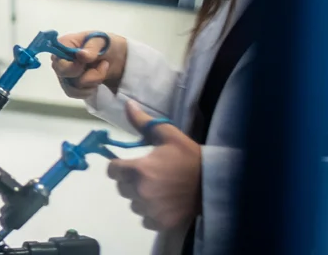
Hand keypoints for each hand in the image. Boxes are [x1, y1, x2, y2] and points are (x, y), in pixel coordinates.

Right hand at [50, 31, 127, 98]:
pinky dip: (89, 89)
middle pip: (64, 74)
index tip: (87, 63)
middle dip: (88, 73)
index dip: (72, 66)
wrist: (113, 58)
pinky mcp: (69, 86)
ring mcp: (63, 74)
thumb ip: (91, 47)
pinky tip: (96, 80)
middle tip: (102, 64)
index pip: (58, 60)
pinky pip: (75, 94)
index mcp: (62, 44)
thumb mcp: (102, 41)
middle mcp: (58, 60)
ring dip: (92, 81)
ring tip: (102, 70)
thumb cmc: (103, 45)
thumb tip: (80, 55)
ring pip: (72, 87)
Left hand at [107, 101, 200, 230]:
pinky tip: (163, 203)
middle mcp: (141, 191)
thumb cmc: (190, 157)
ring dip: (140, 197)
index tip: (130, 165)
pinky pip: (145, 219)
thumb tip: (127, 104)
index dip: (118, 166)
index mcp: (139, 169)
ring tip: (157, 189)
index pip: (112, 170)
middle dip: (130, 181)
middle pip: (122, 187)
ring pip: (133, 203)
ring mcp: (151, 209)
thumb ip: (144, 122)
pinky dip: (151, 213)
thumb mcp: (168, 135)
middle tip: (148, 175)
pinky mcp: (161, 223)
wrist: (215, 183)